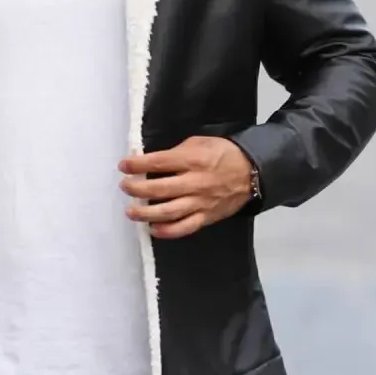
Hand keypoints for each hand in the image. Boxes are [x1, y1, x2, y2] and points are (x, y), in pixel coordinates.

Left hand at [119, 137, 252, 239]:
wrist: (252, 172)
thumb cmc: (222, 153)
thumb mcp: (199, 142)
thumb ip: (176, 152)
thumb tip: (151, 161)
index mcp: (193, 160)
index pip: (159, 162)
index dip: (137, 165)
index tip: (123, 165)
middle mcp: (195, 182)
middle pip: (160, 188)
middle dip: (137, 189)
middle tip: (125, 187)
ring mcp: (201, 202)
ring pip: (169, 212)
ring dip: (146, 213)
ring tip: (131, 211)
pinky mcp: (206, 217)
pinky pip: (185, 227)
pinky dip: (167, 231)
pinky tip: (153, 229)